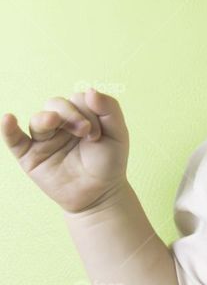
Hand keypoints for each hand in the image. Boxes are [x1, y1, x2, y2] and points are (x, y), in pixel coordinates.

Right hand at [1, 88, 129, 214]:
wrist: (99, 194)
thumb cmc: (108, 163)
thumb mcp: (118, 133)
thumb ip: (109, 109)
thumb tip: (89, 89)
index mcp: (80, 115)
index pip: (77, 99)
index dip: (89, 111)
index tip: (98, 133)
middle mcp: (60, 125)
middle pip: (55, 104)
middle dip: (71, 113)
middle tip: (86, 131)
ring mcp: (44, 140)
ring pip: (38, 119)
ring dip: (47, 118)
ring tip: (55, 122)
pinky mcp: (30, 156)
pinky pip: (14, 140)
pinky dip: (8, 129)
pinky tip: (8, 119)